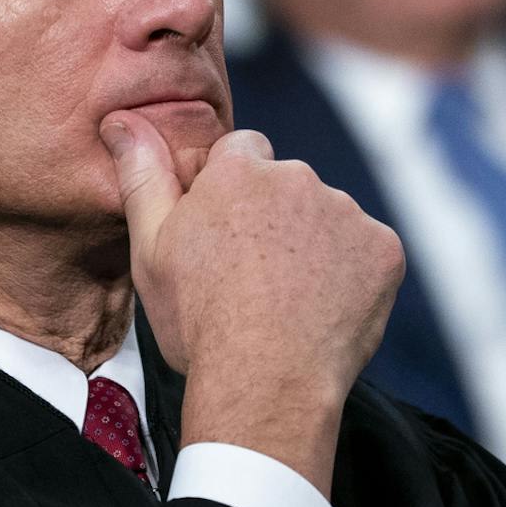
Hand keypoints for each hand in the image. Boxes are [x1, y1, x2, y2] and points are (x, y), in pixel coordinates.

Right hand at [103, 111, 403, 495]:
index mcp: (239, 171)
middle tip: (253, 276)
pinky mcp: (384, 249)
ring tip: (289, 301)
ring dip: (314, 244)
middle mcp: (298, 177)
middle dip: (274, 216)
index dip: (230, 191)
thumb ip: (143, 176)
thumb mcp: (151, 249)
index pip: (241, 151)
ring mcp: (347, 212)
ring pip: (328, 218)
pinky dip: (352, 274)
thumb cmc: (199, 322)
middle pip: (287, 184)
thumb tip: (121, 122)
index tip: (224, 234)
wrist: (265, 384)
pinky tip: (325, 310)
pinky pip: (366, 250)